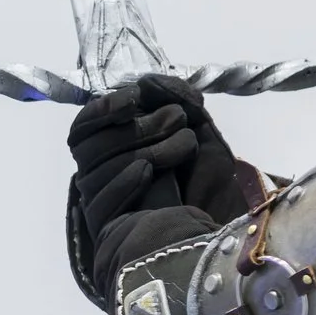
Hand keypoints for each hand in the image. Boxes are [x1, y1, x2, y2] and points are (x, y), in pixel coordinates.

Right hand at [68, 75, 241, 245]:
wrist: (232, 232)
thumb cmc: (213, 182)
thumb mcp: (200, 133)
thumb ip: (176, 101)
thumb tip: (147, 81)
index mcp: (116, 151)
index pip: (84, 128)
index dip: (102, 109)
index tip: (134, 97)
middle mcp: (103, 177)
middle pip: (88, 147)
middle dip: (135, 127)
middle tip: (177, 119)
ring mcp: (104, 206)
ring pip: (95, 172)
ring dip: (143, 149)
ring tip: (185, 145)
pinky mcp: (112, 233)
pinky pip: (101, 205)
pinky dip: (123, 182)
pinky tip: (147, 171)